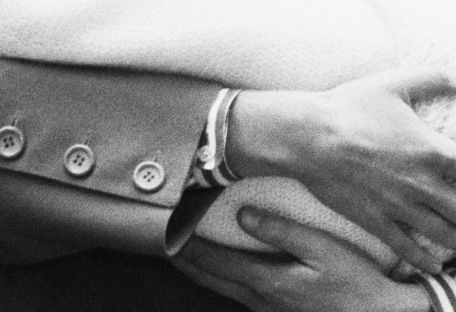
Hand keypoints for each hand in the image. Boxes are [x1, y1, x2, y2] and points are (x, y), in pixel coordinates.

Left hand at [174, 208, 430, 311]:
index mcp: (266, 280)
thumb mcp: (323, 248)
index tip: (162, 226)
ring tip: (179, 251)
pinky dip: (220, 279)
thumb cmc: (356, 281)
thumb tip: (242, 214)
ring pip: (221, 288)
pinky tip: (219, 270)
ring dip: (198, 270)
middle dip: (182, 258)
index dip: (184, 242)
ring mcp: (268, 310)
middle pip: (208, 277)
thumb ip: (280, 230)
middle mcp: (260, 298)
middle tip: (159, 239)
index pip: (211, 260)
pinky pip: (238, 295)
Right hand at [227, 67, 455, 272]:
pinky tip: (433, 262)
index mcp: (434, 151)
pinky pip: (409, 250)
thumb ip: (433, 78)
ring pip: (446, 237)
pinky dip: (426, 260)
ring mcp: (401, 207)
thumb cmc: (349, 106)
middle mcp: (424, 184)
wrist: (307, 134)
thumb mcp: (392, 83)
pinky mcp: (377, 221)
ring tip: (454, 231)